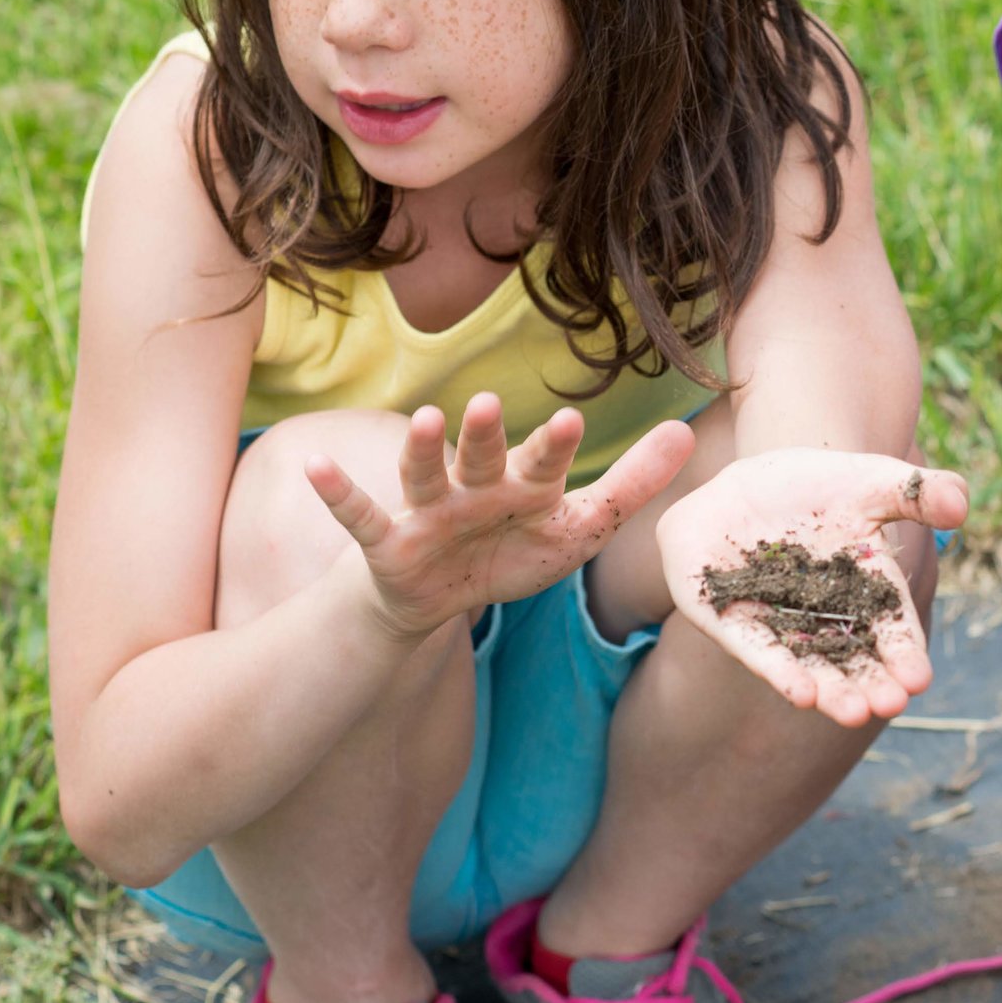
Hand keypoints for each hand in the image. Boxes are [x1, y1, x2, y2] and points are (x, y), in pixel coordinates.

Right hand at [306, 394, 695, 643]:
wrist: (441, 598)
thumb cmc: (513, 550)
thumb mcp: (578, 526)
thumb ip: (632, 484)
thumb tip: (686, 432)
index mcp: (526, 487)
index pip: (544, 465)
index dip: (553, 447)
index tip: (569, 421)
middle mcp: (476, 490)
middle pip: (483, 458)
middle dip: (486, 436)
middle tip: (491, 405)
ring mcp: (430, 514)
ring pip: (424, 477)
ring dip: (423, 450)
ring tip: (425, 420)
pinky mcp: (389, 543)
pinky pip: (359, 517)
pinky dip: (337, 492)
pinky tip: (315, 467)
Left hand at [658, 449, 968, 726]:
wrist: (748, 483)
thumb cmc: (819, 484)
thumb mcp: (872, 481)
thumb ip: (918, 493)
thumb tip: (959, 507)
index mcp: (864, 588)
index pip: (888, 624)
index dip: (903, 650)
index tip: (919, 678)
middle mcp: (823, 615)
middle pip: (850, 654)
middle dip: (870, 682)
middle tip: (890, 705)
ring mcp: (778, 621)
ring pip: (807, 662)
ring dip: (830, 689)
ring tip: (852, 713)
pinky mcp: (731, 619)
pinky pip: (755, 646)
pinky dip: (778, 669)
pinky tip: (801, 695)